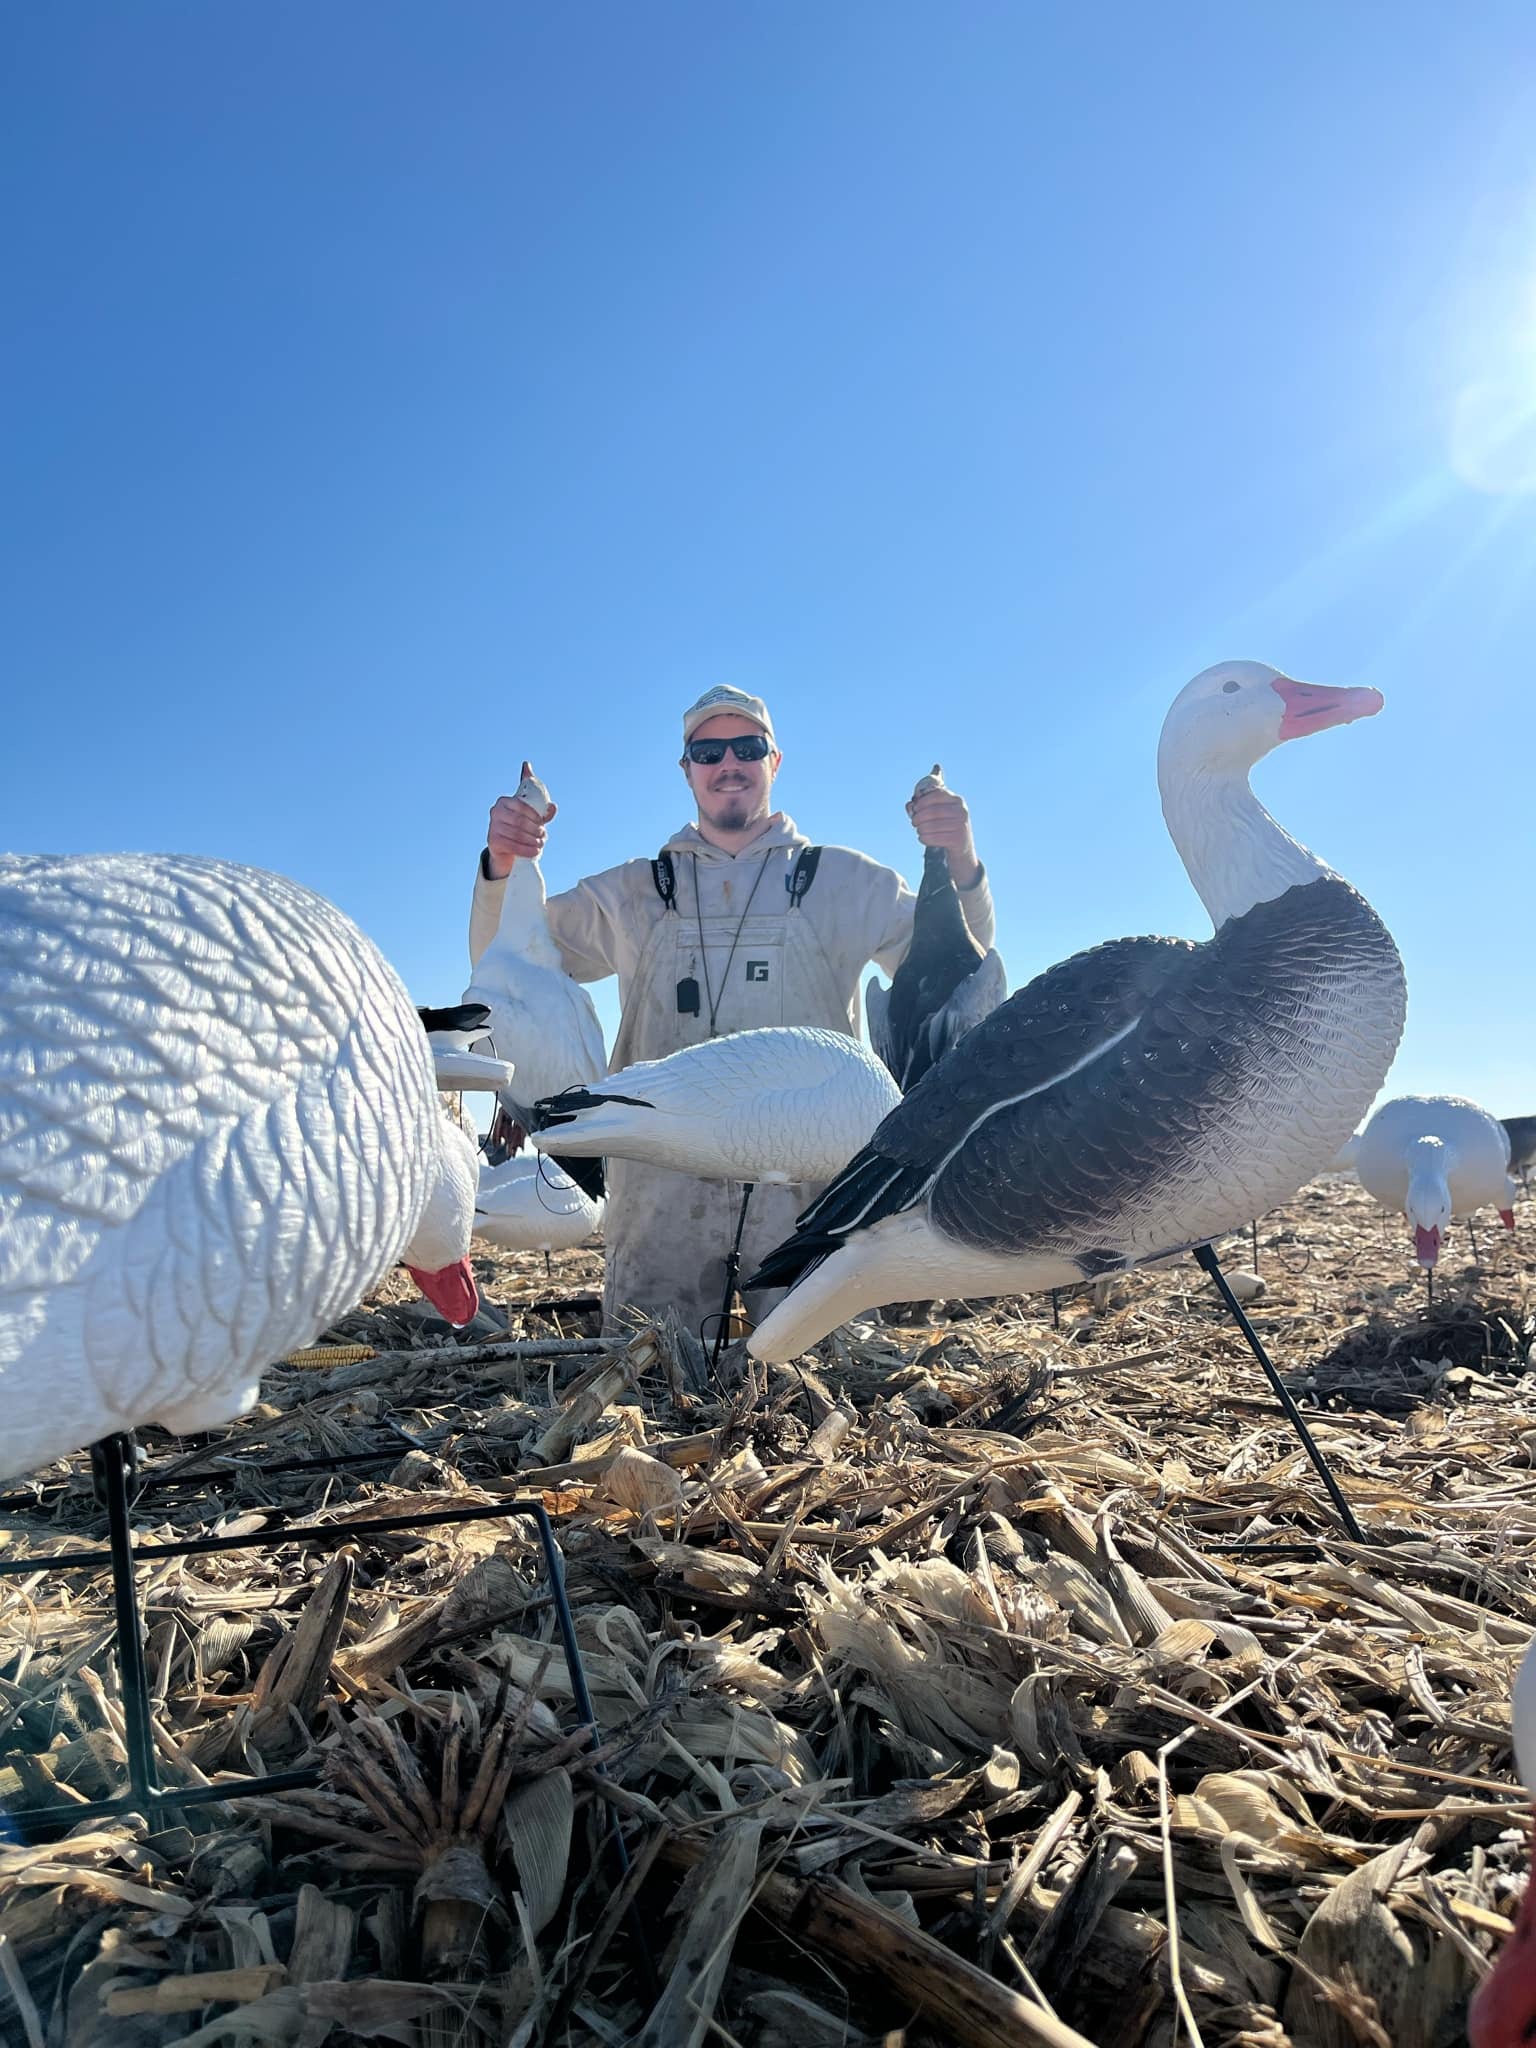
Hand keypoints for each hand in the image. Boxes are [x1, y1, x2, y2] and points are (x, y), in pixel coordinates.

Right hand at [486, 761, 556, 879]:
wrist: (507, 853)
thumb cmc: (522, 830)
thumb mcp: (533, 818)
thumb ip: (543, 810)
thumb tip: (553, 806)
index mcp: (505, 801)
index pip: (522, 804)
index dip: (535, 815)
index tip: (543, 823)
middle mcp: (496, 811)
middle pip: (520, 820)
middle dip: (535, 829)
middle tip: (543, 837)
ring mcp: (492, 826)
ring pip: (517, 832)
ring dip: (532, 840)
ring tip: (540, 844)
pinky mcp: (492, 841)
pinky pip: (512, 844)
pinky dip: (526, 849)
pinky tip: (535, 852)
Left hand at [906, 776, 978, 886]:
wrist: (960, 845)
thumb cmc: (945, 825)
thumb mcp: (937, 813)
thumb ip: (921, 807)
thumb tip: (909, 805)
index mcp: (957, 800)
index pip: (937, 795)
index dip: (923, 801)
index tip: (915, 808)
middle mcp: (961, 811)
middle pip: (933, 811)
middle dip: (919, 817)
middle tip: (914, 822)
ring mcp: (961, 825)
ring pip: (933, 825)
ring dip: (921, 829)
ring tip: (919, 831)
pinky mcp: (958, 839)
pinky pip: (935, 838)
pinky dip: (925, 838)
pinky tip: (922, 838)